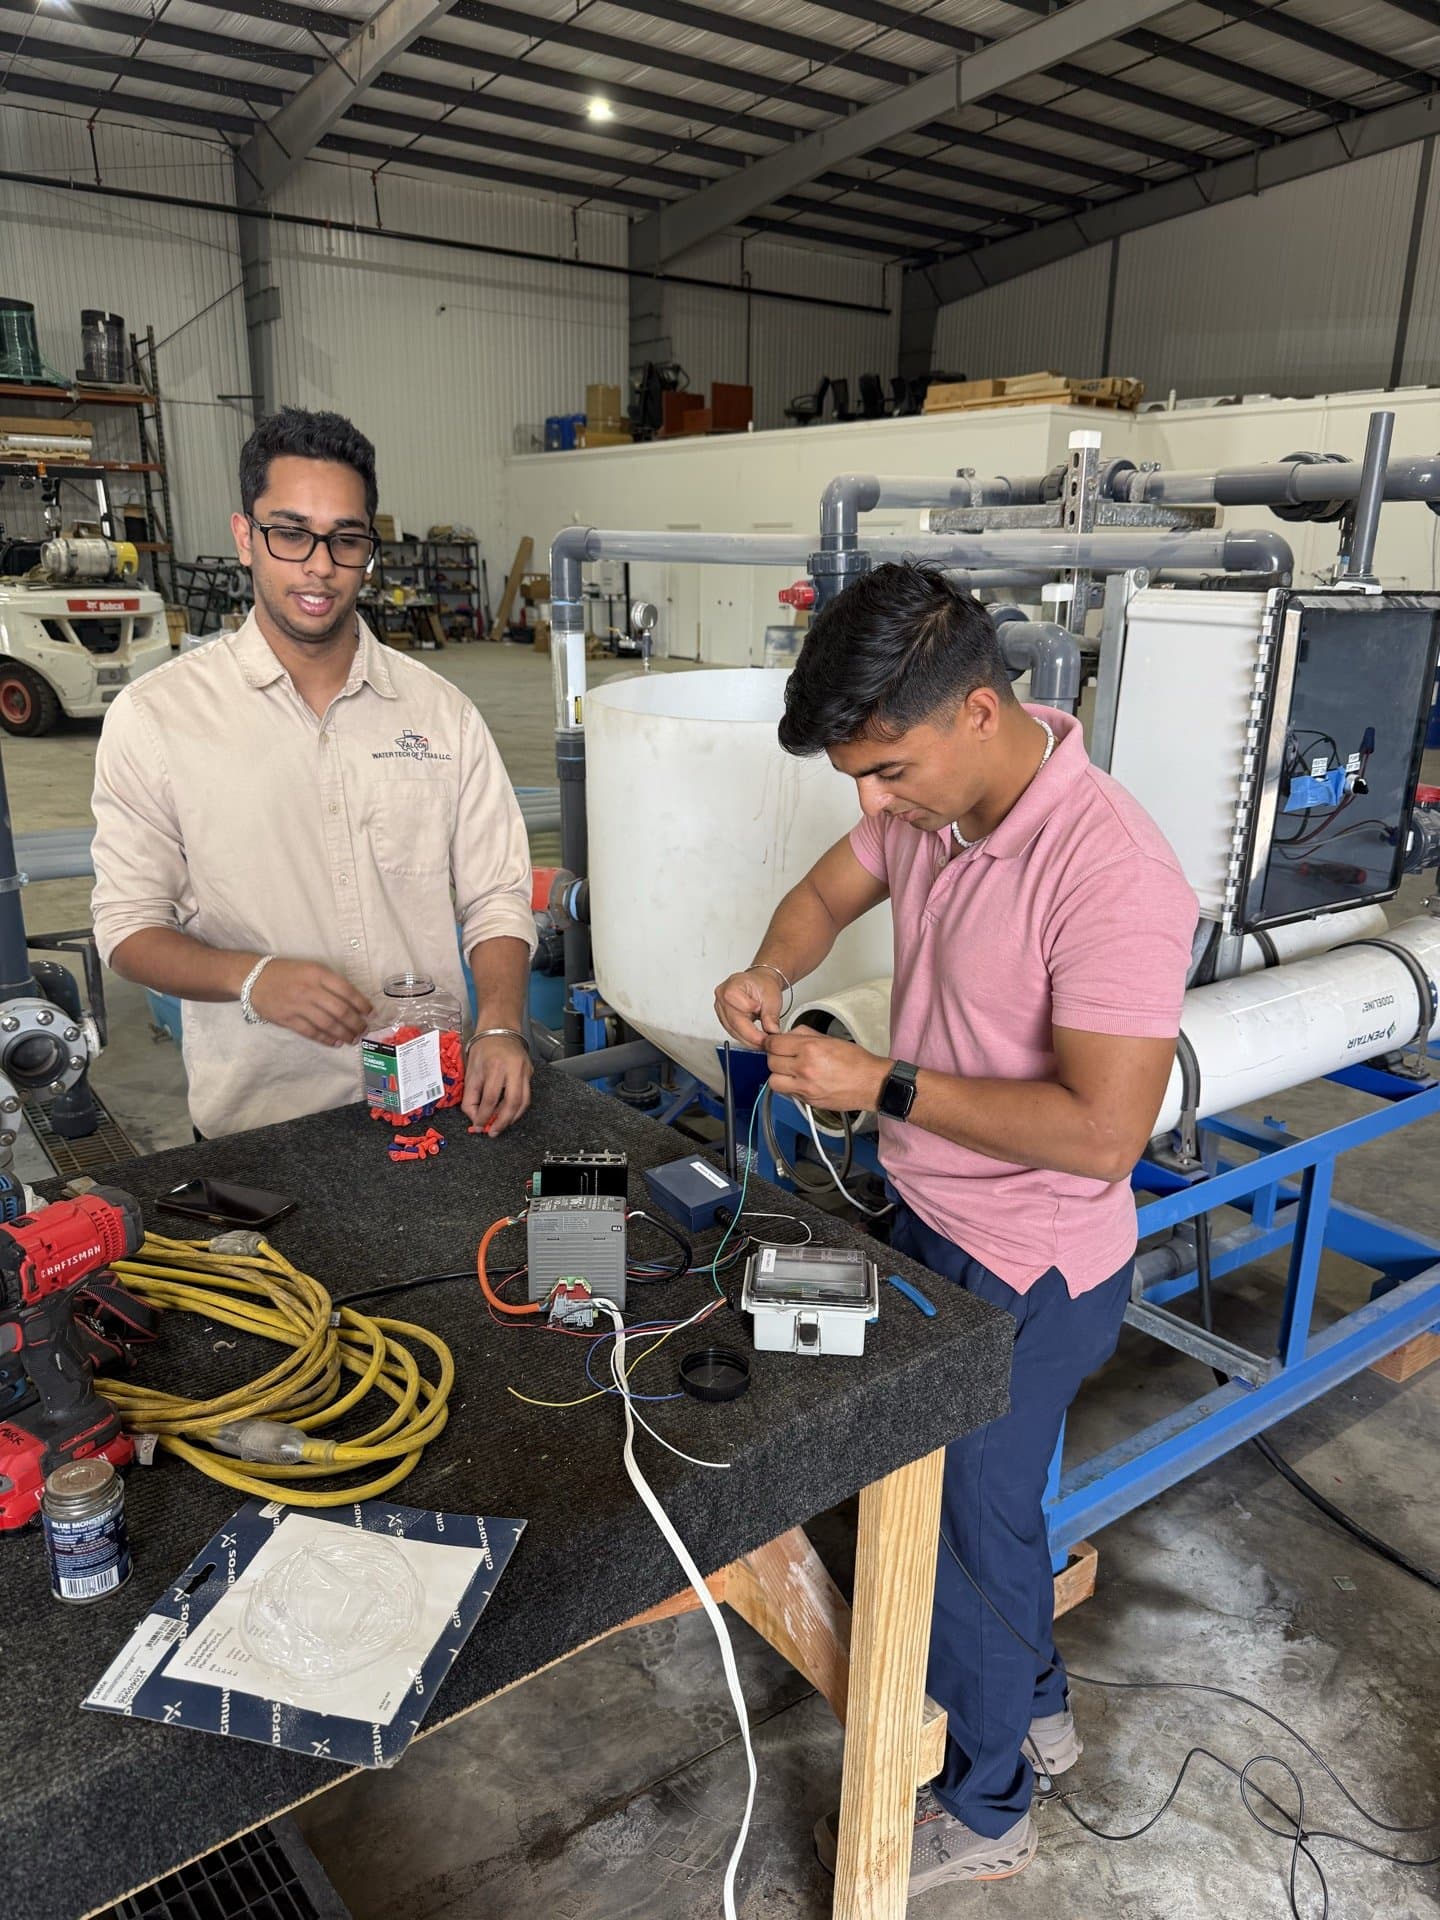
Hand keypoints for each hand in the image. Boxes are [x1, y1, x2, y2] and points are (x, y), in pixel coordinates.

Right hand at [247, 958, 372, 1046]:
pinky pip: (311, 1032)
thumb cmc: (287, 973)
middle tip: (364, 1029)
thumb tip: (353, 1002)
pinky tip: (336, 1042)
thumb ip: (330, 982)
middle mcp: (309, 989)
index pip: (346, 990)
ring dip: (344, 1033)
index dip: (361, 1003)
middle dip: (356, 1023)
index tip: (370, 1012)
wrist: (254, 978)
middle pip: (339, 1010)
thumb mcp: (311, 968)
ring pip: (327, 1024)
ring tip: (353, 1038)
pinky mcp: (287, 1019)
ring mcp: (297, 1006)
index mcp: (317, 973)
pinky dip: (326, 1039)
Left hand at [462, 1032, 532, 1135]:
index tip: (477, 1126)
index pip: (490, 1099)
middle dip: (502, 1122)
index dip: (483, 1116)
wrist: (499, 1029)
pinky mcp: (530, 1073)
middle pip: (512, 1102)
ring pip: (524, 1102)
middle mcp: (513, 1068)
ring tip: (501, 1126)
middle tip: (493, 1132)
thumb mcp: (471, 1071)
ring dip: (512, 1118)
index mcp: (494, 1066)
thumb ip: (471, 1096)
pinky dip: (518, 1109)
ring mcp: (525, 1070)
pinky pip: (526, 1096)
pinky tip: (508, 1114)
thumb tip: (474, 1118)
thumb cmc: (482, 1048)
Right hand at [714, 967, 784, 1044]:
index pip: (738, 1008)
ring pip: (732, 1030)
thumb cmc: (763, 984)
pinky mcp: (723, 1018)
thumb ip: (771, 1014)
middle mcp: (722, 997)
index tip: (766, 1025)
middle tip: (766, 1042)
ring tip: (763, 1042)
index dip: (752, 1019)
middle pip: (734, 1022)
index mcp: (732, 987)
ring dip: (748, 1040)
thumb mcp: (772, 997)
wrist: (759, 983)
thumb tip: (771, 1030)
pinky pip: (732, 1032)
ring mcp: (720, 1008)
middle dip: (751, 1036)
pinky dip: (745, 1038)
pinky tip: (755, 1040)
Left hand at [764, 1027, 890, 1112]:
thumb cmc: (856, 1062)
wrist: (871, 1084)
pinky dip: (789, 1087)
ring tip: (789, 1071)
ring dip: (778, 1075)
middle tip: (784, 1056)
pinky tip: (799, 1081)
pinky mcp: (808, 1100)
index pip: (774, 1044)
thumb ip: (805, 1035)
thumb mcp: (829, 1039)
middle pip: (771, 1062)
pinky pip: (787, 1093)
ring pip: (773, 1081)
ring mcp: (805, 1087)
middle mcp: (805, 1068)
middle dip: (775, 1057)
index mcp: (809, 1049)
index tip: (773, 1043)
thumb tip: (788, 1034)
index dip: (771, 1042)